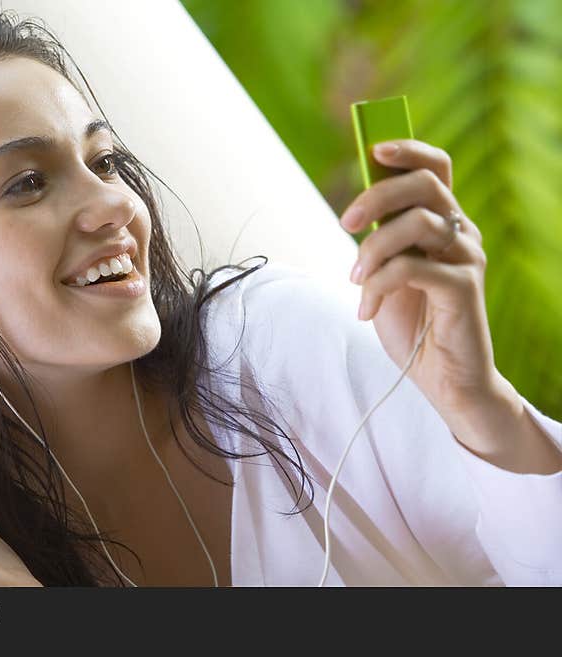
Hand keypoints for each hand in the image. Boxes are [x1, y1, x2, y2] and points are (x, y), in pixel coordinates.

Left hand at [339, 139, 502, 416]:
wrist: (440, 377)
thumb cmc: (411, 323)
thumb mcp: (385, 273)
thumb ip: (379, 240)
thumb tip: (357, 211)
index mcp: (442, 222)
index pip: (436, 167)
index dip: (408, 150)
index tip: (373, 149)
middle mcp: (461, 232)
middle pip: (424, 184)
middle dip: (375, 197)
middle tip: (344, 224)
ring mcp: (466, 257)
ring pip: (416, 223)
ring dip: (372, 250)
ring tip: (354, 281)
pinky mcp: (464, 287)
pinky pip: (413, 267)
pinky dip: (377, 286)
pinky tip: (366, 310)